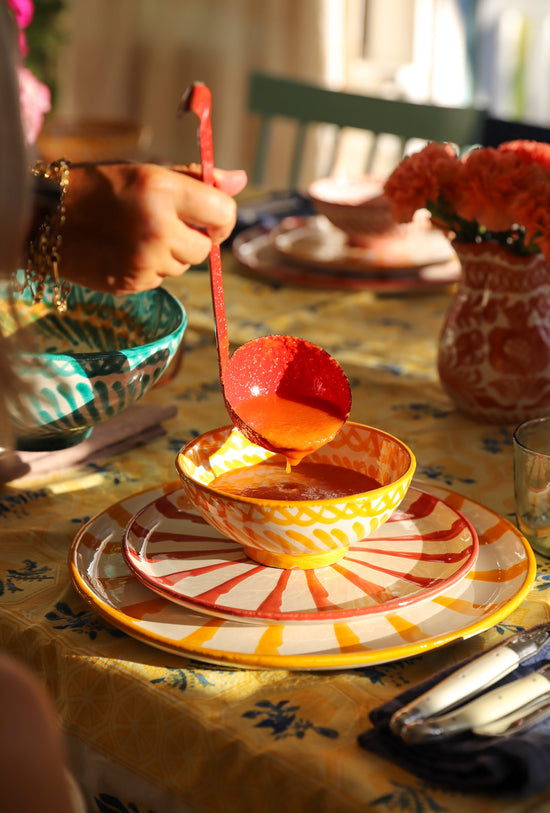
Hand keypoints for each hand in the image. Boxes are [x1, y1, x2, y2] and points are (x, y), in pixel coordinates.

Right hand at [60, 162, 246, 294]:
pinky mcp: (133, 284)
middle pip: (205, 248)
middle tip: (165, 223)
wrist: (46, 219)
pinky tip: (125, 250)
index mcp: (163, 191)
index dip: (221, 217)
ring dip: (171, 254)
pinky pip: (160, 279)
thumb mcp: (147, 172)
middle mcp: (157, 229)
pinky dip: (151, 268)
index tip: (209, 216)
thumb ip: (197, 179)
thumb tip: (241, 180)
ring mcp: (144, 261)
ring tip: (138, 234)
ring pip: (183, 266)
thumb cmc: (101, 187)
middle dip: (194, 238)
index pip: (223, 213)